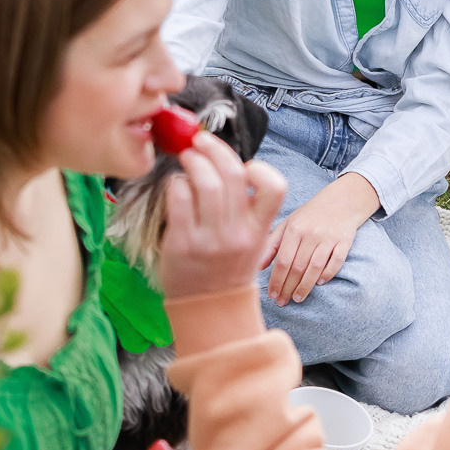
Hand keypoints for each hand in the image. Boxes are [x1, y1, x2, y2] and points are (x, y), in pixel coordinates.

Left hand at [155, 130, 286, 298]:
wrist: (209, 309)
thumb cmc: (227, 268)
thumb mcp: (251, 241)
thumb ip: (248, 208)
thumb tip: (230, 164)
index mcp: (259, 230)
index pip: (274, 188)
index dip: (261, 168)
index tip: (245, 164)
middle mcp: (237, 233)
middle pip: (233, 174)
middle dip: (214, 148)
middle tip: (200, 140)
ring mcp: (210, 239)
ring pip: (206, 183)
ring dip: (193, 160)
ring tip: (186, 157)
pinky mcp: (182, 243)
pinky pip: (179, 199)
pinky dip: (175, 183)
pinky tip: (175, 184)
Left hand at [266, 173, 379, 304]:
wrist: (341, 200)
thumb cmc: (310, 215)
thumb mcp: (288, 223)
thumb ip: (272, 243)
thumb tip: (258, 266)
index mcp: (295, 229)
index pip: (283, 260)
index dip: (276, 280)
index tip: (272, 294)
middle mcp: (311, 233)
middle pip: (298, 267)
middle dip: (288, 287)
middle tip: (282, 301)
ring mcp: (329, 238)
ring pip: (316, 268)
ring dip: (306, 286)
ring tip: (297, 298)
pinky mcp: (344, 241)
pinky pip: (336, 262)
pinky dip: (328, 274)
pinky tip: (319, 283)